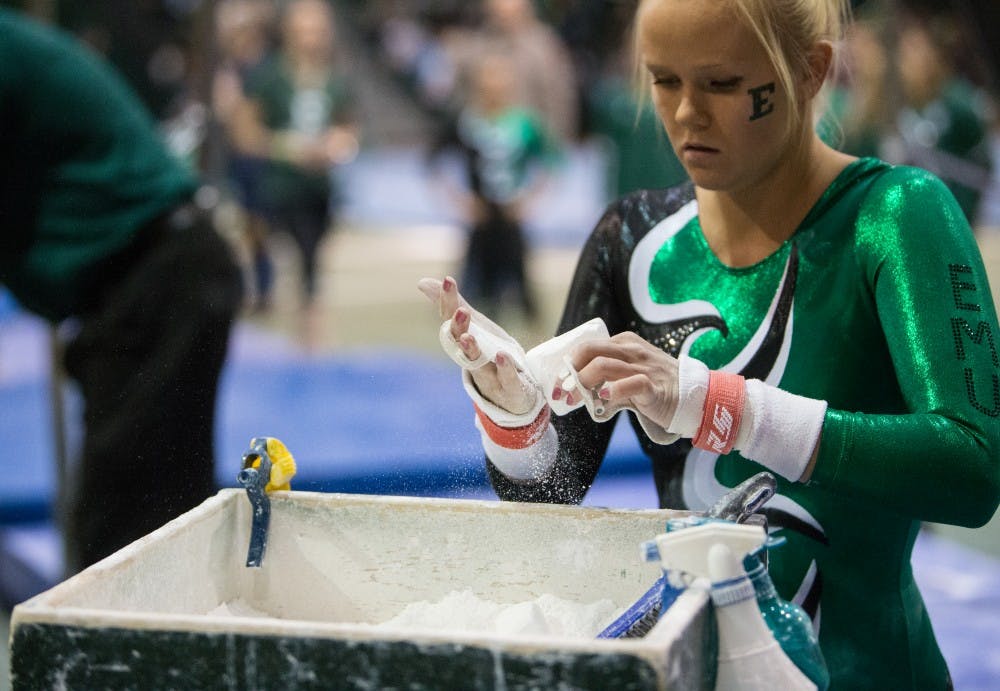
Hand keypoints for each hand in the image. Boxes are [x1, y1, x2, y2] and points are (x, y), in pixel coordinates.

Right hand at [418, 276, 537, 415]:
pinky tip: (502, 355)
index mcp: (462, 342)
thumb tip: (422, 282)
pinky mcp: (509, 388)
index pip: (451, 321)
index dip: (448, 302)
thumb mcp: (476, 327)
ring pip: (477, 364)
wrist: (512, 395)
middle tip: (460, 311)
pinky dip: (504, 369)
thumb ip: (454, 306)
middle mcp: (471, 359)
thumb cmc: (489, 356)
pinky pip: (507, 379)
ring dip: (472, 351)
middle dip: (459, 328)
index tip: (448, 280)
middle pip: (460, 344)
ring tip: (469, 337)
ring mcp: (489, 375)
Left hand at [565, 331, 680, 429]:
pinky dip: (612, 392)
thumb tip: (577, 390)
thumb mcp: (630, 372)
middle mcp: (632, 350)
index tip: (558, 380)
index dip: (569, 362)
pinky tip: (604, 399)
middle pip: (591, 350)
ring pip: (605, 365)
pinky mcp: (654, 387)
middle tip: (562, 389)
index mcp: (625, 343)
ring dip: (584, 382)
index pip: (588, 346)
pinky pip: (631, 384)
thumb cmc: (657, 385)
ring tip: (575, 397)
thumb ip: (607, 376)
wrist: (693, 396)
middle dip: (571, 370)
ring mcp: (644, 367)